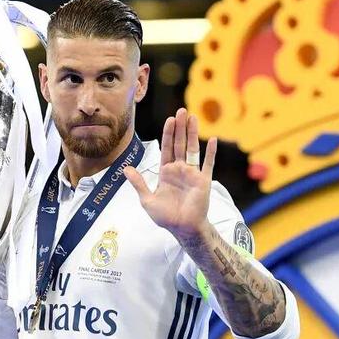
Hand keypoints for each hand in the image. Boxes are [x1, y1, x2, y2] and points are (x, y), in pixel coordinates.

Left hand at [125, 107, 216, 239]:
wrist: (183, 228)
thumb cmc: (166, 217)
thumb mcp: (147, 200)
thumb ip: (139, 183)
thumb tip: (125, 169)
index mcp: (166, 172)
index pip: (166, 148)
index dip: (168, 134)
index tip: (169, 119)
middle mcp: (180, 170)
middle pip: (179, 144)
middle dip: (180, 128)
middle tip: (182, 110)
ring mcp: (192, 174)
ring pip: (193, 149)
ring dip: (193, 133)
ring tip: (193, 117)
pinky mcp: (203, 180)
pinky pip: (208, 164)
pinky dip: (211, 153)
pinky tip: (213, 140)